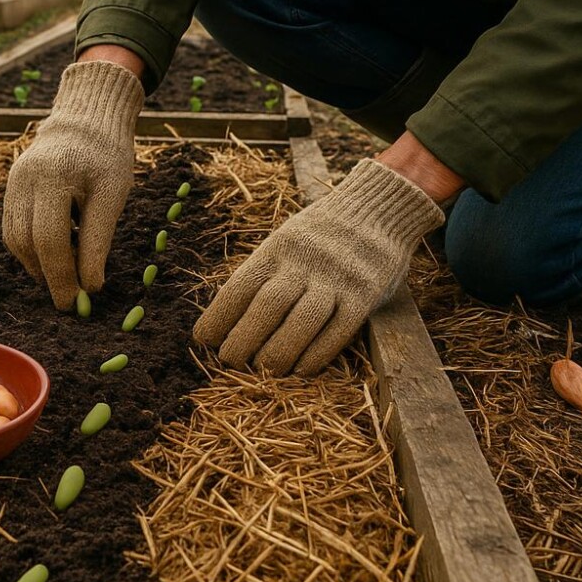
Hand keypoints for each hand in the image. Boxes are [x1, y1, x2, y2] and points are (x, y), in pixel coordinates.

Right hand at [3, 58, 144, 308]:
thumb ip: (98, 241)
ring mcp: (11, 185)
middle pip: (27, 243)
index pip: (50, 239)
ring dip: (39, 265)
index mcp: (51, 177)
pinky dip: (32, 250)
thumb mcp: (112, 195)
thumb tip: (91, 287)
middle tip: (72, 300)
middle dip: (49, 277)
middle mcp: (22, 181)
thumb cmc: (107, 155)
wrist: (85, 119)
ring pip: (15, 241)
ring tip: (67, 274)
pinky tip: (56, 253)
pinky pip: (14, 230)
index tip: (78, 302)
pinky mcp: (9, 190)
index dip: (62, 276)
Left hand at [194, 159, 445, 374]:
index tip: (203, 340)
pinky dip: (317, 355)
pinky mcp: (365, 295)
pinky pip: (338, 331)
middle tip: (230, 362)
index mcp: (277, 248)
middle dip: (243, 340)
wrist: (377, 209)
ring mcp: (336, 279)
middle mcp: (304, 262)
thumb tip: (227, 319)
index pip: (240, 286)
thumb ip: (265, 273)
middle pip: (267, 306)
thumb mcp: (286, 240)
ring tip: (264, 371)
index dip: (218, 317)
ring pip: (302, 321)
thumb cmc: (320, 235)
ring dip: (278, 353)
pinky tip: (301, 370)